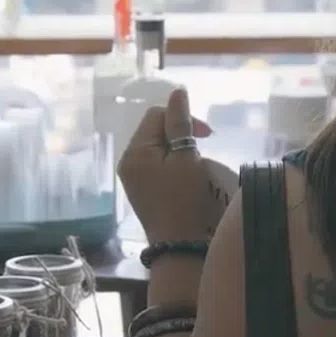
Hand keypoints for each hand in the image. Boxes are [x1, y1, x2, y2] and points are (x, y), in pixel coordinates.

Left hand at [117, 88, 235, 242]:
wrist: (180, 245)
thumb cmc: (185, 200)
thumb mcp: (186, 158)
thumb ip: (180, 124)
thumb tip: (177, 91)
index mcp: (134, 151)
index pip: (156, 115)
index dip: (182, 117)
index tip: (207, 135)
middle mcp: (127, 162)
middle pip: (154, 130)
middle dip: (179, 133)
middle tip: (203, 149)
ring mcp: (132, 178)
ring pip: (157, 147)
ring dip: (178, 148)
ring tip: (196, 163)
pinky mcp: (141, 190)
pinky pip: (156, 164)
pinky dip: (173, 162)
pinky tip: (187, 175)